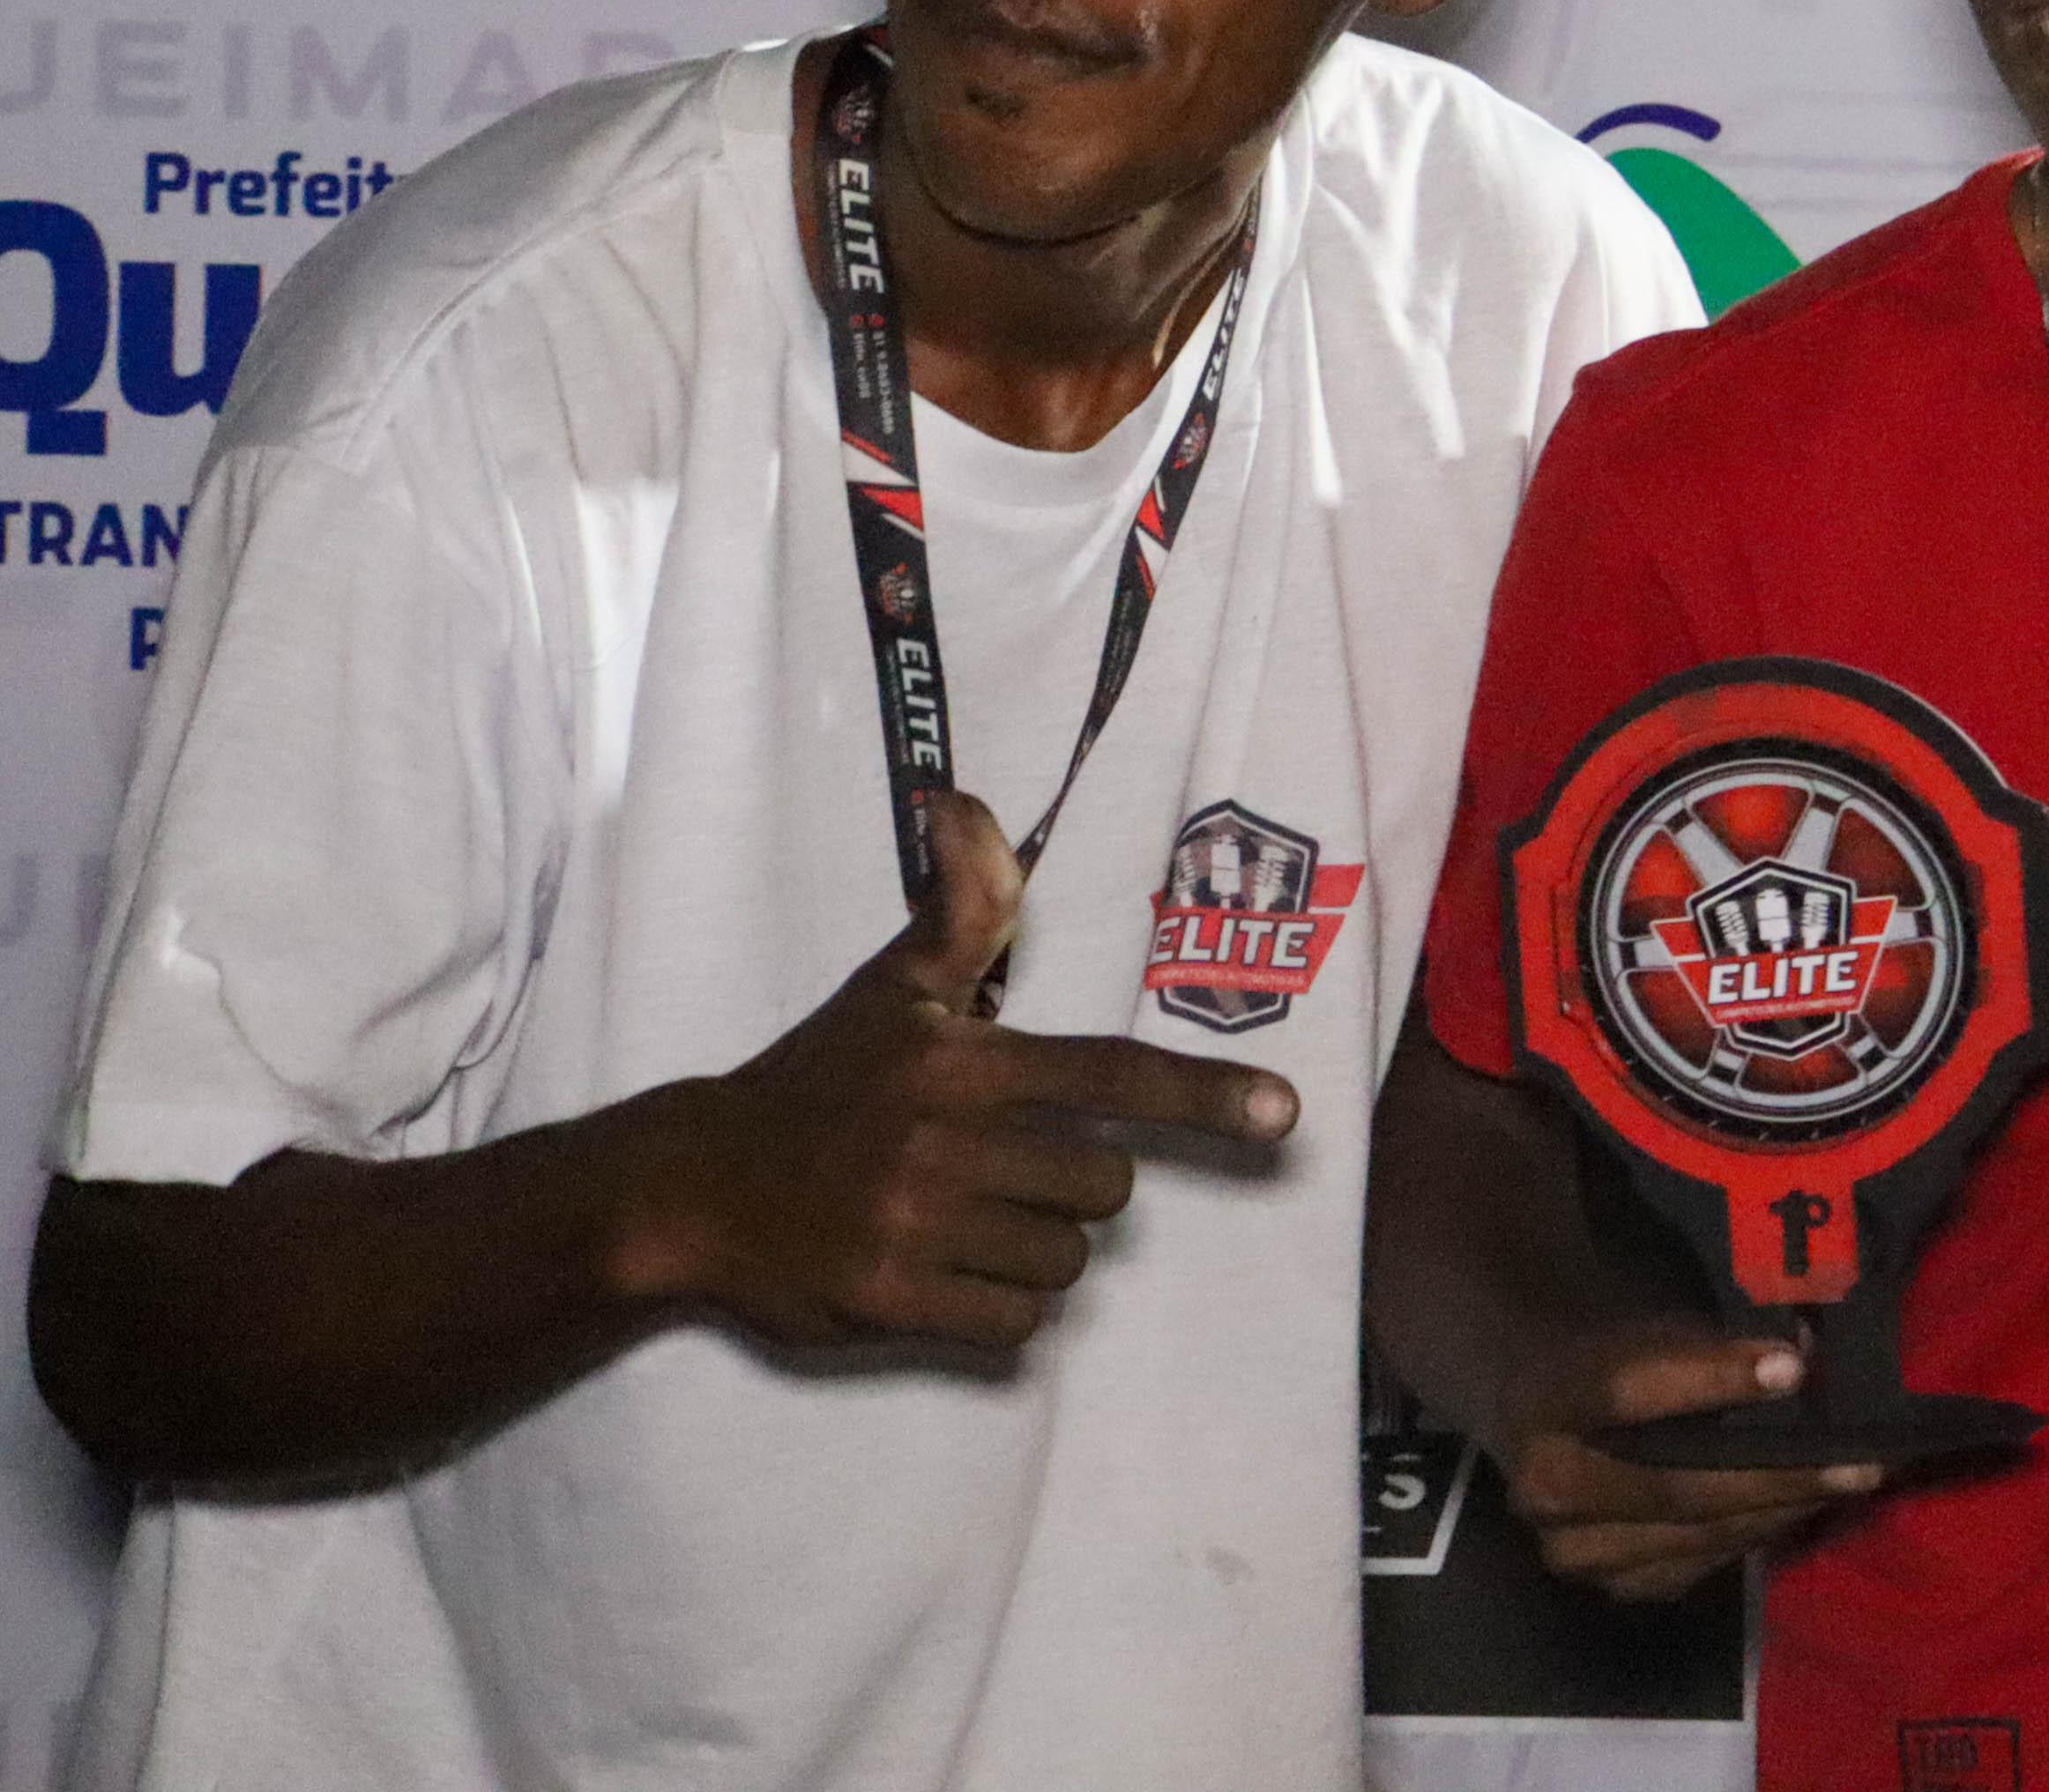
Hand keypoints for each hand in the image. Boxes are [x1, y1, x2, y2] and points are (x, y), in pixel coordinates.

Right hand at [616, 791, 1299, 1355]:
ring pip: (1065, 1261)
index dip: (1204, 1095)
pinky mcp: (889, 1300)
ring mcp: (916, 1225)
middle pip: (1105, 1188)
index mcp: (962, 1064)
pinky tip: (953, 1280)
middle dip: (1080, 1190)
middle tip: (1011, 1175)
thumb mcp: (888, 989)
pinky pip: (1015, 1324)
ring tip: (971, 1224)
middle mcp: (946, 1142)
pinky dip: (1004, 1312)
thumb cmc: (811, 1085)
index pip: (1110, 1076)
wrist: (688, 1189)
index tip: (1284, 1115)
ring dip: (1040, 1254)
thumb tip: (968, 799)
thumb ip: (960, 906)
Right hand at [1490, 1325, 1884, 1601]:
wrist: (1544, 1413)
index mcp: (1550, 1400)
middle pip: (1677, 1489)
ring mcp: (1575, 1551)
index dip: (1714, 1380)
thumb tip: (1804, 1356)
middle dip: (1778, 1474)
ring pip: (1697, 1535)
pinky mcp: (1611, 1586)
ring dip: (1782, 1510)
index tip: (1794, 1368)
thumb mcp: (1651, 1329)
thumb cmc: (1614, 1357)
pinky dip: (1758, 1535)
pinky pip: (1699, 1567)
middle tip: (1862, 1461)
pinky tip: (1804, 1508)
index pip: (1631, 1391)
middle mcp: (1547, 1489)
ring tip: (1852, 1483)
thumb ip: (1714, 1345)